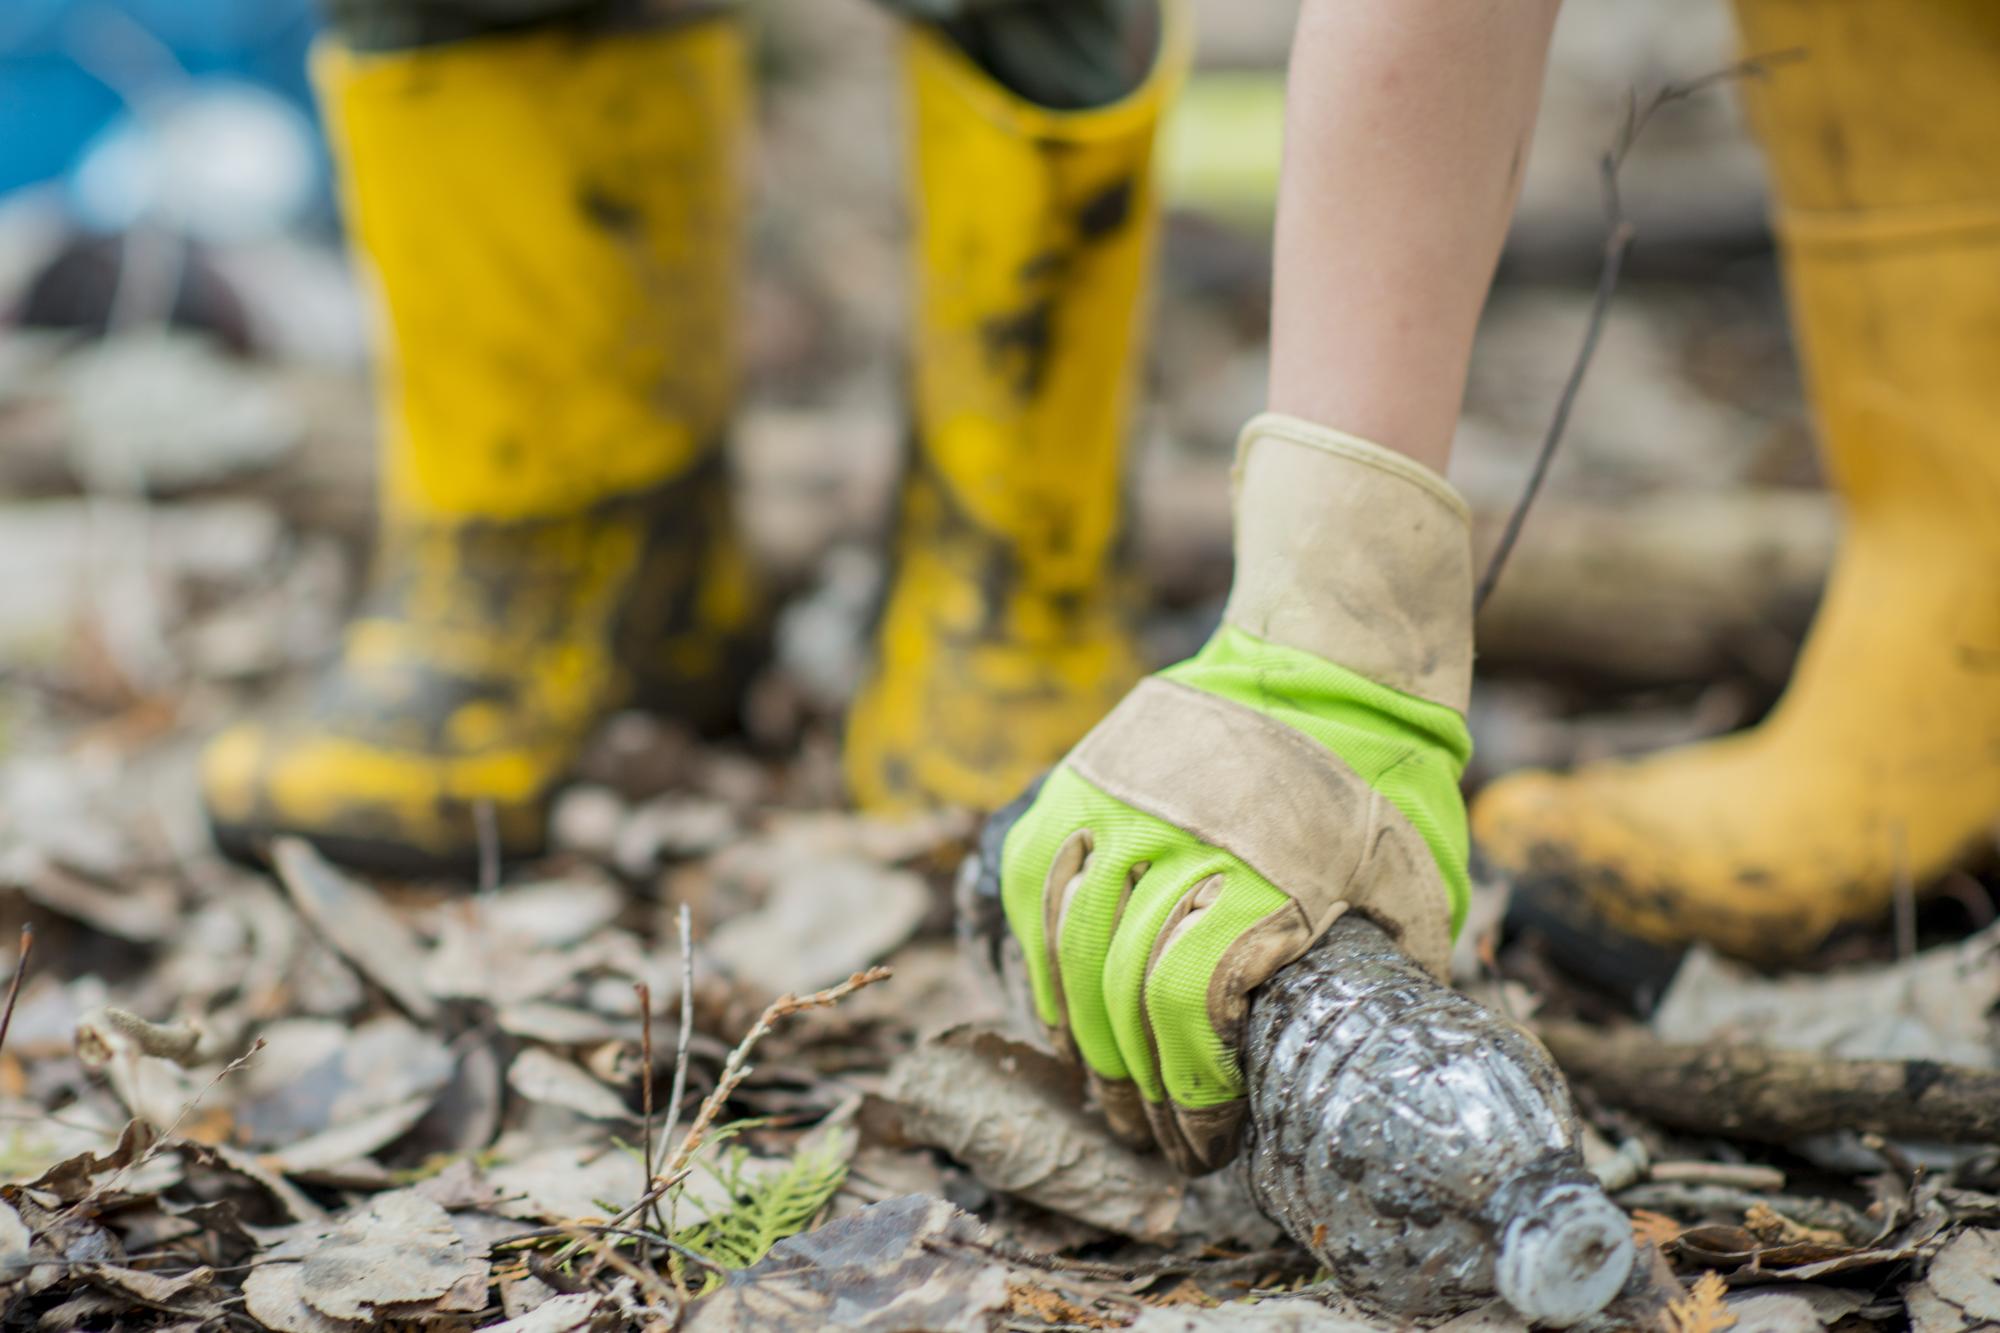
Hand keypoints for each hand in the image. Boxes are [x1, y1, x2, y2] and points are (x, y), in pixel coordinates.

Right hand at [995, 413, 1476, 1172]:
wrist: (1321, 663)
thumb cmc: (1376, 786)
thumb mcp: (1414, 878)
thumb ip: (1402, 966)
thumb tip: (1400, 1058)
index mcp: (1267, 874)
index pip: (1190, 1004)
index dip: (1186, 1087)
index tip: (1203, 1137)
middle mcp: (1182, 840)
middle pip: (1123, 988)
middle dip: (1132, 1084)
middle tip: (1151, 1137)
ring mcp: (1120, 806)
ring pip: (1070, 944)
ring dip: (1080, 1036)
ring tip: (1100, 1091)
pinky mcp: (1082, 784)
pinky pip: (1039, 887)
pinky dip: (1042, 959)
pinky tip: (1060, 1015)